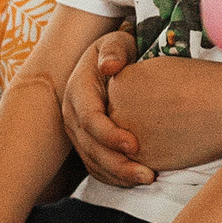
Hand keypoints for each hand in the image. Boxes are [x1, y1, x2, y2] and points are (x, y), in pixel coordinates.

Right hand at [62, 31, 151, 187]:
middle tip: (148, 174)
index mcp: (77, 91)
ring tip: (148, 179)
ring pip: (92, 161)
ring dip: (118, 175)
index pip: (90, 119)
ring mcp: (78, 132)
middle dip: (118, 164)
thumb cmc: (117, 51)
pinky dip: (115, 177)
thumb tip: (109, 66)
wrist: (108, 60)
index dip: (110, 136)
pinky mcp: (86, 143)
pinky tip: (137, 180)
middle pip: (90, 148)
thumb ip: (114, 51)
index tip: (136, 145)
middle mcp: (73, 115)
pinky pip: (96, 166)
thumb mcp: (115, 42)